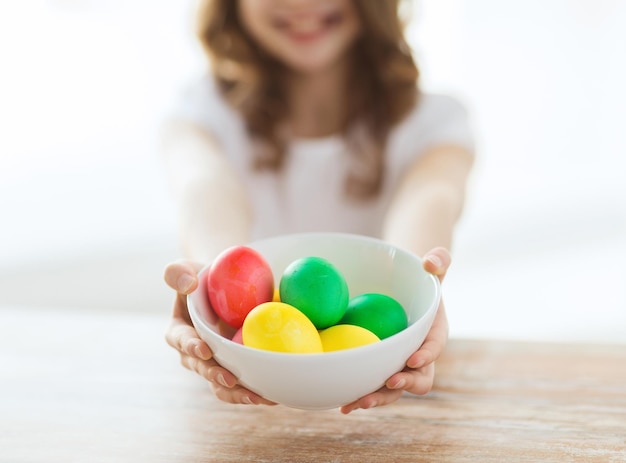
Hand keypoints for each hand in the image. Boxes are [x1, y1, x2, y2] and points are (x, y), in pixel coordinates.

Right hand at [163, 260, 275, 405]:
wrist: (226, 290)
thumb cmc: (204, 278)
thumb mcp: (187, 269)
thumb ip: (179, 273)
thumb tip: (189, 284)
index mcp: (180, 331)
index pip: (182, 341)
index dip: (192, 347)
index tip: (205, 349)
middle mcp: (194, 354)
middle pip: (202, 369)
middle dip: (215, 376)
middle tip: (231, 378)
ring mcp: (215, 364)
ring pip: (222, 386)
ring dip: (237, 394)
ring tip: (256, 396)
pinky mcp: (235, 370)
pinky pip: (242, 386)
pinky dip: (256, 392)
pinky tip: (273, 395)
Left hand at [340, 247, 450, 413]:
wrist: (401, 290)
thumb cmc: (417, 277)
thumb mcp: (433, 264)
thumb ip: (438, 259)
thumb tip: (431, 261)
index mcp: (434, 333)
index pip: (435, 346)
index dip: (427, 355)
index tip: (413, 359)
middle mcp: (419, 356)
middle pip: (419, 379)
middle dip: (404, 384)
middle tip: (388, 381)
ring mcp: (398, 366)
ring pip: (393, 390)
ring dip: (377, 399)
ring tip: (356, 403)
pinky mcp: (380, 370)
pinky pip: (372, 387)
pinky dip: (357, 397)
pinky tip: (340, 404)